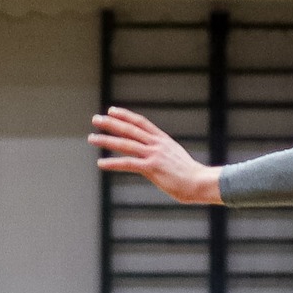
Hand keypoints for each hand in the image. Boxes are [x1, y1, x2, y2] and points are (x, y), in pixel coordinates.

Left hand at [89, 106, 222, 204]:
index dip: (125, 115)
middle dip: (111, 123)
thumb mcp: (175, 157)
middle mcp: (157, 144)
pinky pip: (128, 164)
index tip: (112, 110)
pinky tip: (100, 163)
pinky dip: (112, 163)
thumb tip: (155, 156)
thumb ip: (163, 153)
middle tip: (95, 119)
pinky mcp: (152, 168)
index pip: (141, 122)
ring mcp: (154, 155)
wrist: (201, 182)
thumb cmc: (190, 174)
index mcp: (163, 140)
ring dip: (106, 140)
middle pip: (130, 129)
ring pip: (125, 144)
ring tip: (91, 138)